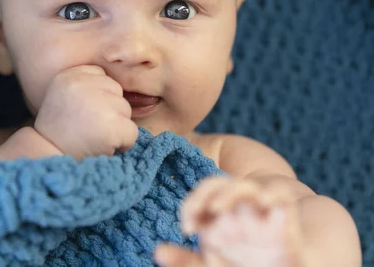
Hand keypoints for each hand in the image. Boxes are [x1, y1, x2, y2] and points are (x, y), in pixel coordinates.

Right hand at [34, 65, 138, 159]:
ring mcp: (98, 105)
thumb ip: (84, 86)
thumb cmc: (58, 132)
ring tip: (93, 137)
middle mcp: (83, 85)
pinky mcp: (111, 127)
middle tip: (87, 127)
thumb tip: (116, 87)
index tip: (81, 112)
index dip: (97, 96)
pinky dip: (123, 143)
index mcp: (69, 75)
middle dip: (109, 110)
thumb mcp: (62, 96)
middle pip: (116, 90)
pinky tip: (103, 147)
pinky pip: (132, 132)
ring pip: (126, 110)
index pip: (100, 75)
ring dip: (116, 126)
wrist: (47, 160)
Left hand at [154, 177, 304, 266]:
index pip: (200, 197)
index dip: (192, 205)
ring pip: (245, 187)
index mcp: (216, 218)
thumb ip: (184, 261)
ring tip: (217, 209)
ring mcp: (259, 211)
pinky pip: (280, 195)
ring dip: (230, 194)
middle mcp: (235, 209)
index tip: (186, 228)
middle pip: (219, 185)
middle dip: (206, 195)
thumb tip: (158, 251)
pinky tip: (264, 202)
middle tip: (198, 215)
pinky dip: (274, 194)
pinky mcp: (285, 219)